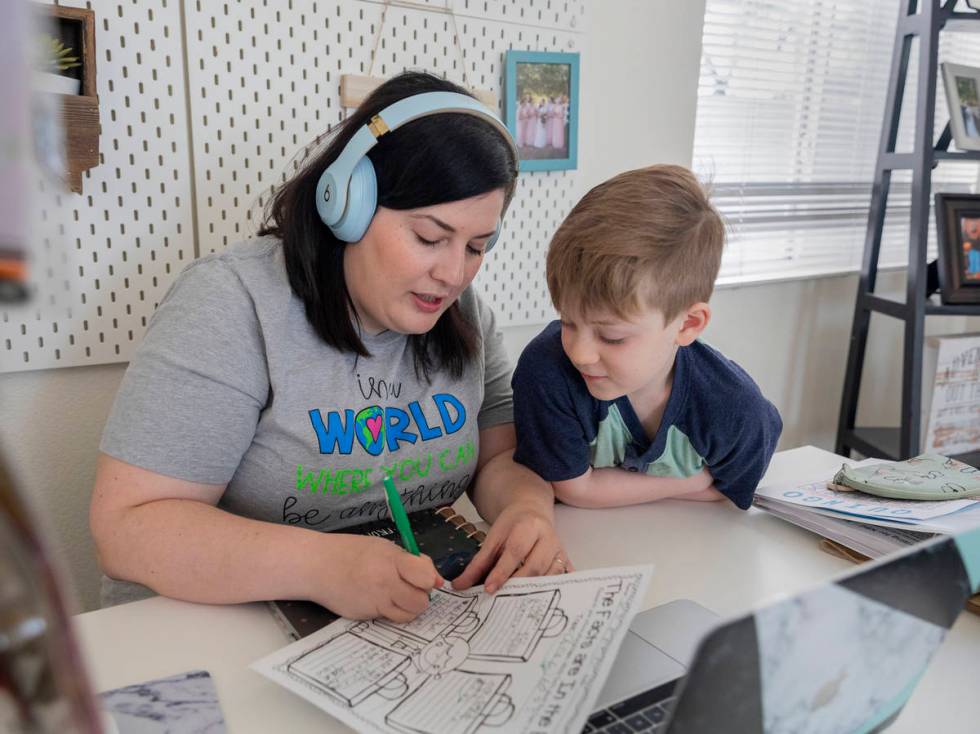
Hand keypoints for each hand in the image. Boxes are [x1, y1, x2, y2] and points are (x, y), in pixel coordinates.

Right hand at [314, 534, 442, 621]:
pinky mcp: (365, 616)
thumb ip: (412, 562)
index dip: (428, 579)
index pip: (425, 577)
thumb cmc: (352, 552)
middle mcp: (384, 583)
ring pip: (408, 615)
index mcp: (391, 561)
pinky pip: (389, 618)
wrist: (317, 565)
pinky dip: (391, 611)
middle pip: (421, 601)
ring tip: (396, 594)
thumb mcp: (384, 548)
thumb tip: (437, 580)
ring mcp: (374, 602)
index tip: (422, 576)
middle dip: (420, 596)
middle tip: (410, 587)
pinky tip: (381, 599)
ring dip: (408, 606)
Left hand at [451, 502, 572, 593]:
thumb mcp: (493, 538)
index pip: (515, 552)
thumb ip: (478, 563)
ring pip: (550, 576)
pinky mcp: (566, 561)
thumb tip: (459, 586)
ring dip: (534, 591)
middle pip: (535, 567)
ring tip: (517, 604)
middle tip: (501, 599)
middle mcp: (548, 537)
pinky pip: (562, 579)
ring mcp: (560, 550)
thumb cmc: (512, 526)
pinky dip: (552, 591)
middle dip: (517, 584)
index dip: (501, 572)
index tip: (488, 588)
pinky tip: (541, 601)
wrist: (531, 511)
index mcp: (528, 526)